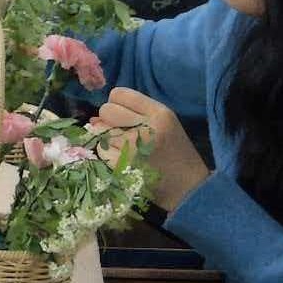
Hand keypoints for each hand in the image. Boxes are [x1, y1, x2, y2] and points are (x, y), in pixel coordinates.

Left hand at [93, 88, 207, 205]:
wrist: (187, 188)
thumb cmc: (174, 154)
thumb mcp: (163, 124)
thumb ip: (134, 113)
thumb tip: (95, 117)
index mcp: (159, 113)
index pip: (119, 94)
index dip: (116, 104)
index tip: (123, 116)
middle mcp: (146, 127)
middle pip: (106, 110)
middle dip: (108, 120)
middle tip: (122, 133)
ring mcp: (133, 147)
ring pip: (100, 131)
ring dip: (106, 138)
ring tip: (125, 148)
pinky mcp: (122, 165)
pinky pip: (101, 150)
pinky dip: (107, 155)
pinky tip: (123, 160)